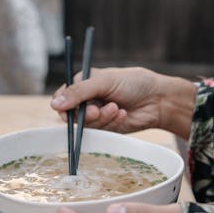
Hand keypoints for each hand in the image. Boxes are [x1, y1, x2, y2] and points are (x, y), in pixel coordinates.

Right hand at [51, 67, 195, 138]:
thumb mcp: (105, 81)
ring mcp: (97, 115)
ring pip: (86, 125)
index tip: (68, 109)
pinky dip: (111, 123)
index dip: (63, 105)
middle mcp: (88, 100)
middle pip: (72, 114)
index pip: (63, 96)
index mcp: (84, 83)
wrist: (158, 100)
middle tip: (97, 110)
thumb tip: (55, 104)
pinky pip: (100, 131)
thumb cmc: (134, 83)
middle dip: (86, 114)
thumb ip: (79, 92)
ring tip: (117, 108)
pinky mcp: (107, 128)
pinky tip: (122, 114)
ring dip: (102, 118)